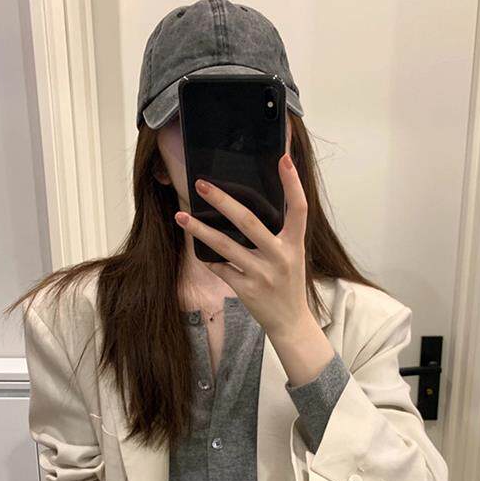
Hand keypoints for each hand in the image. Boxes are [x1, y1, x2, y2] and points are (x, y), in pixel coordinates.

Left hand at [173, 153, 311, 338]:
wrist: (290, 322)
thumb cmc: (288, 284)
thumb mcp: (292, 256)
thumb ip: (278, 234)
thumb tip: (248, 207)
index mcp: (295, 245)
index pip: (298, 208)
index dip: (293, 183)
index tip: (284, 158)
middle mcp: (279, 257)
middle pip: (249, 222)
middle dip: (222, 201)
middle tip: (202, 184)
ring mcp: (262, 274)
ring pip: (225, 246)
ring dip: (200, 231)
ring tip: (181, 216)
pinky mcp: (247, 290)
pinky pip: (221, 268)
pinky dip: (209, 258)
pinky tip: (197, 248)